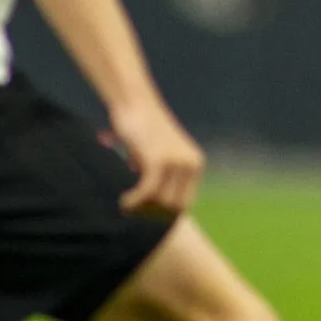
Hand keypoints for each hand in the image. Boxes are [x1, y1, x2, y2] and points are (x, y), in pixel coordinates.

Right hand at [110, 101, 205, 220]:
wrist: (135, 103)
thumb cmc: (144, 131)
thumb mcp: (160, 157)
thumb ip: (164, 179)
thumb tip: (154, 210)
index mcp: (195, 164)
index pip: (184, 203)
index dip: (165, 215)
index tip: (146, 217)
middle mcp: (191, 163)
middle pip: (172, 206)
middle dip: (152, 213)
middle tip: (134, 210)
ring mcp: (176, 162)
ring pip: (159, 201)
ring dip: (141, 207)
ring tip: (128, 204)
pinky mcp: (158, 160)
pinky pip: (147, 192)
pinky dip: (134, 201)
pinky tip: (125, 201)